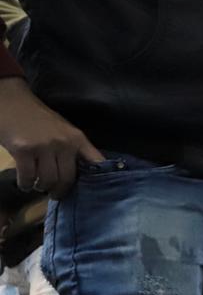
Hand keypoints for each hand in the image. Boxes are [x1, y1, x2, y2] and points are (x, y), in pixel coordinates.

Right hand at [0, 78, 103, 197]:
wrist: (11, 100)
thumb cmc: (37, 118)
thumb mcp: (63, 130)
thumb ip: (73, 149)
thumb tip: (83, 175)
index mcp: (77, 138)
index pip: (96, 162)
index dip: (99, 181)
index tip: (96, 194)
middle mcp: (64, 143)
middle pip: (68, 179)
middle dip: (60, 191)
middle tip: (55, 194)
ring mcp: (43, 147)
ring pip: (48, 180)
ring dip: (42, 188)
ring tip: (39, 186)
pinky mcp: (23, 150)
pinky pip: (28, 177)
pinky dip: (26, 185)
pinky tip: (26, 184)